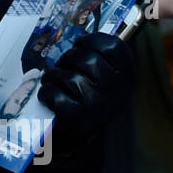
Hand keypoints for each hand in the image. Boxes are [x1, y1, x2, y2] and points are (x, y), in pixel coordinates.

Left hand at [37, 32, 133, 149]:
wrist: (82, 136)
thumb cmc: (90, 99)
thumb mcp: (106, 80)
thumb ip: (101, 58)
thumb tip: (81, 35)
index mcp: (126, 77)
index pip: (114, 46)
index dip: (92, 40)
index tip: (81, 44)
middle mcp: (117, 90)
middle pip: (86, 58)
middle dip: (67, 59)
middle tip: (63, 67)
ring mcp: (99, 104)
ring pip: (68, 75)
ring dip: (53, 76)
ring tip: (52, 81)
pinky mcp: (78, 118)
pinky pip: (55, 93)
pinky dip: (46, 92)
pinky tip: (49, 96)